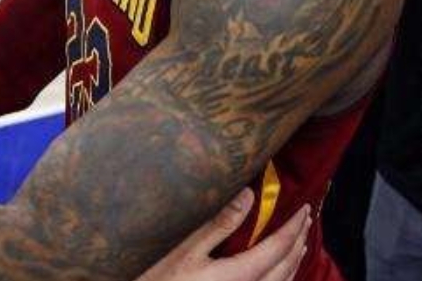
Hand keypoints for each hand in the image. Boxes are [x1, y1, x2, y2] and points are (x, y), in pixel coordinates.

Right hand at [138, 189, 309, 280]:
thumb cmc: (163, 278)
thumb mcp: (187, 248)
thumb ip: (220, 223)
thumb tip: (248, 196)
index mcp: (240, 276)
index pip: (277, 248)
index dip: (293, 228)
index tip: (304, 209)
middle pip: (285, 267)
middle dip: (298, 242)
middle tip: (306, 219)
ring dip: (293, 260)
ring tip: (298, 243)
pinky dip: (282, 276)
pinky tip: (277, 270)